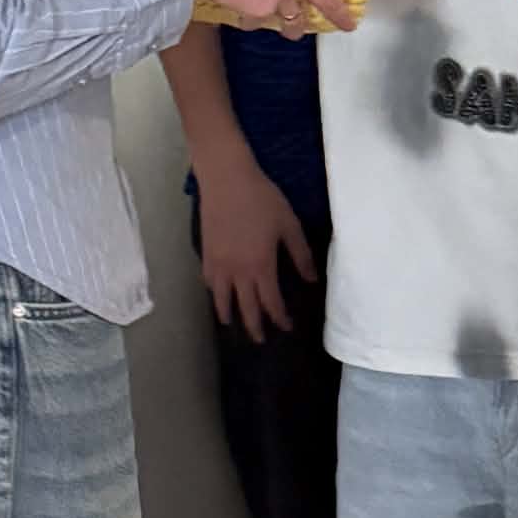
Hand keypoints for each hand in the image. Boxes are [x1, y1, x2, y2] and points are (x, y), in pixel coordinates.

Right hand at [196, 151, 316, 338]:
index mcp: (261, 266)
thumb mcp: (289, 225)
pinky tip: (218, 293)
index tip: (286, 327)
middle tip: (260, 339)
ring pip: (222, 299)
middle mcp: (237, 271)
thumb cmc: (262, 199)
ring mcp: (218, 264)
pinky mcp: (205, 253)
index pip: (270, 303)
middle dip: (254, 326)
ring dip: (229, 314)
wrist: (226, 178)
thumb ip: (301, 255)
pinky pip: (209, 281)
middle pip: (245, 308)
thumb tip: (311, 280)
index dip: (279, 318)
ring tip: (233, 324)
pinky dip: (214, 293)